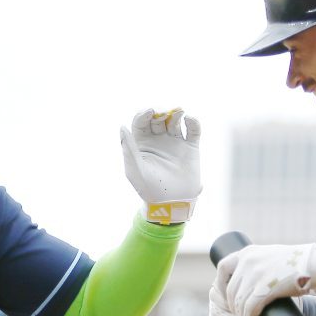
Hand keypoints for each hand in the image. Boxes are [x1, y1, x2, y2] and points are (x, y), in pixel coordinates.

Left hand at [121, 108, 200, 223]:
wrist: (172, 203)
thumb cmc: (149, 189)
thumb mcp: (135, 170)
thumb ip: (128, 148)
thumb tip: (122, 126)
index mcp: (142, 143)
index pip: (141, 122)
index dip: (144, 114)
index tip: (149, 112)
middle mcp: (158, 140)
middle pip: (158, 119)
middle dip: (160, 113)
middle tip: (162, 114)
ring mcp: (175, 142)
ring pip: (175, 121)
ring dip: (176, 114)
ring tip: (178, 112)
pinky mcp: (190, 147)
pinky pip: (193, 130)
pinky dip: (193, 122)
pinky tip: (190, 119)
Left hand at [209, 241, 315, 315]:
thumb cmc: (296, 263)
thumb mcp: (270, 257)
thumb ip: (255, 266)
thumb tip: (243, 280)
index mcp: (248, 253)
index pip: (222, 267)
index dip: (220, 285)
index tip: (225, 297)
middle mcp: (248, 261)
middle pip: (230, 290)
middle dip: (234, 307)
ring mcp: (256, 274)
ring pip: (238, 302)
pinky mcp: (266, 288)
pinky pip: (249, 308)